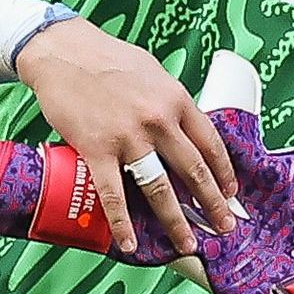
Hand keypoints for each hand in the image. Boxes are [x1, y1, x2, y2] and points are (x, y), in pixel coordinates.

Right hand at [5, 16, 239, 253]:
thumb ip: (170, 102)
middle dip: (212, 204)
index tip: (231, 193)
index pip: (210, 144)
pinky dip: (122, 223)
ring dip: (176, 221)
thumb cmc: (107, 58)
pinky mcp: (97, 150)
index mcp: (176, 100)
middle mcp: (159, 121)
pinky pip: (113, 194)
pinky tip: (131, 243)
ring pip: (159, 188)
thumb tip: (185, 125)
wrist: (62, 50)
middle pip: (193, 171)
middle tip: (224, 227)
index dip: (224, 173)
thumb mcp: (153, 74)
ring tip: (188, 243)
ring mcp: (128, 138)